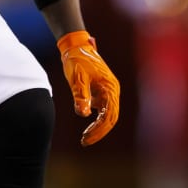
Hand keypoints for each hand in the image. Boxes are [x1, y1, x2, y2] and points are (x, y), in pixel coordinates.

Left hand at [57, 30, 119, 145]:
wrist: (75, 46)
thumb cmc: (77, 60)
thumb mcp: (77, 78)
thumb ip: (81, 95)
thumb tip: (83, 114)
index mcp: (110, 88)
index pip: (109, 115)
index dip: (99, 129)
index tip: (86, 138)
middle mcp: (112, 91)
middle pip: (110, 118)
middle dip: (98, 132)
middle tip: (84, 142)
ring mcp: (108, 92)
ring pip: (107, 115)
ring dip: (97, 128)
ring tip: (85, 138)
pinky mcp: (101, 92)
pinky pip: (102, 110)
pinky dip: (95, 120)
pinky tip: (86, 126)